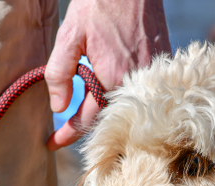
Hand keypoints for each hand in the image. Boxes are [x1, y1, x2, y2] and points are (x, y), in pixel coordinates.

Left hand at [45, 0, 170, 149]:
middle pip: (110, 118)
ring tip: (87, 111)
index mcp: (112, 79)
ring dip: (108, 111)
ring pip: (128, 106)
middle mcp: (137, 84)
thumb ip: (60, 73)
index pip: (88, 120)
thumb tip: (58, 106)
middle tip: (64, 132)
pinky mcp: (163, 67)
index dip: (67, 134)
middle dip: (88, 125)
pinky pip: (142, 92)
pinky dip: (126, 96)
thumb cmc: (98, 4)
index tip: (51, 143)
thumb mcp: (69, 36)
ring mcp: (154, 77)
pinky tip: (114, 90)